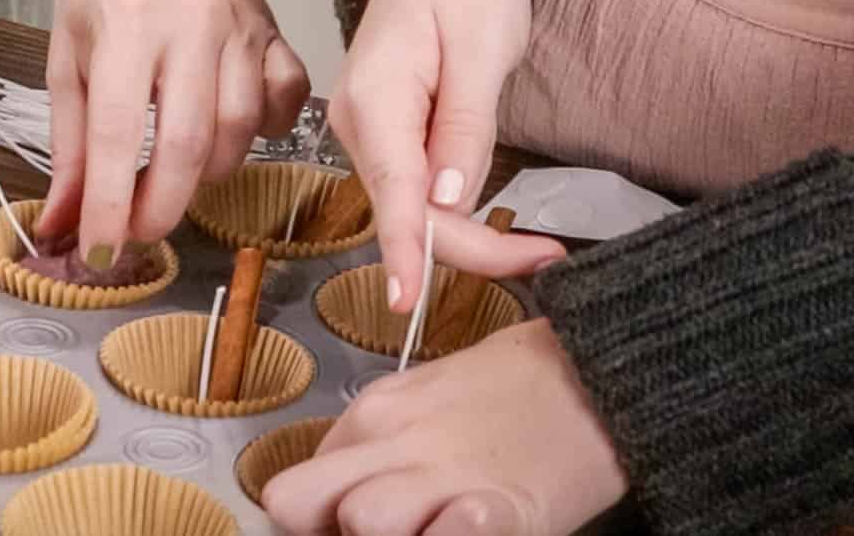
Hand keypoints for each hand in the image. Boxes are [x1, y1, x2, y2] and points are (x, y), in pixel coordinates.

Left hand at [39, 0, 309, 257]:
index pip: (117, 131)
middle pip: (188, 142)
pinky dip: (263, 135)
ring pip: (239, 131)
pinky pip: (285, 103)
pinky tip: (231, 137)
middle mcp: (188, 27)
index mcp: (123, 25)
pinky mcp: (276, 36)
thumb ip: (67, 143)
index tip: (100, 250)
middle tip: (139, 234)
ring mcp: (241, 31)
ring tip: (175, 180)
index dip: (110, 202)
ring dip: (207, 176)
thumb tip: (62, 224)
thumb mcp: (67, 54)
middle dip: (163, 207)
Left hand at [265, 318, 627, 534]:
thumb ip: (375, 444)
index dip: (316, 521)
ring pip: (362, 522)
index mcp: (372, 412)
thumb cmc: (518, 391)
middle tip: (386, 533)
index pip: (292, 488)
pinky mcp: (499, 507)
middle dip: (327, 532)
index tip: (344, 529)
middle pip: (294, 504)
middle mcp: (390, 438)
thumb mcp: (425, 400)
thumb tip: (337, 501)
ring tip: (436, 527)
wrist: (602, 373)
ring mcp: (441, 472)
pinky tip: (473, 526)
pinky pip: (449, 535)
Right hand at [332, 0, 562, 313]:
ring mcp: (371, 125)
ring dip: (465, 236)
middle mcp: (360, 121)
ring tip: (538, 248)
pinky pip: (414, 186)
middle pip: (406, 211)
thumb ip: (462, 124)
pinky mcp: (390, 126)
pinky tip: (490, 222)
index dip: (407, 253)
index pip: (393, 193)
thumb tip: (446, 199)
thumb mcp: (481, 42)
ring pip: (410, 205)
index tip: (408, 305)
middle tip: (550, 256)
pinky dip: (451, 213)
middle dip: (470, 248)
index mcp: (376, 99)